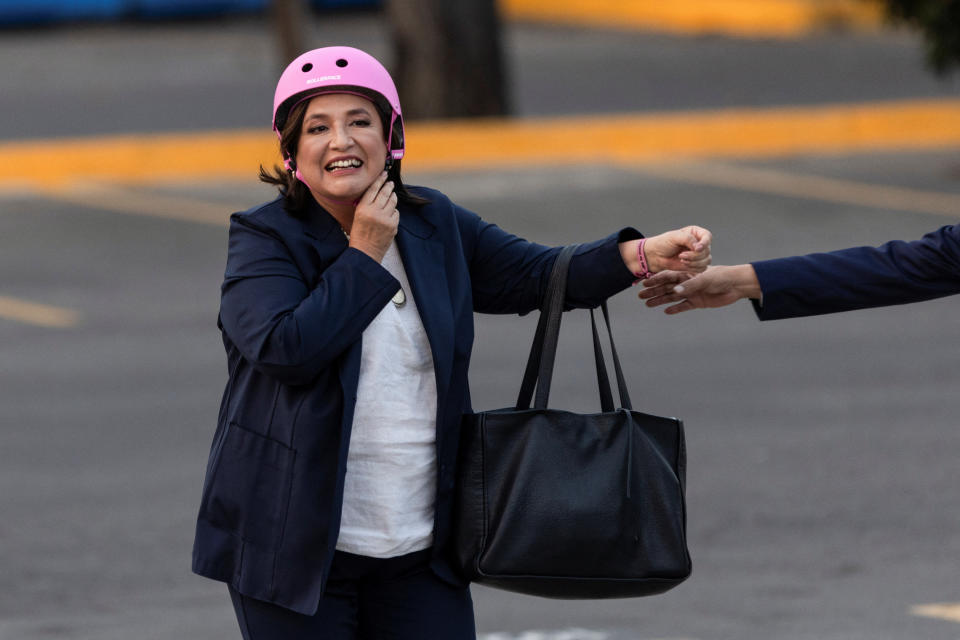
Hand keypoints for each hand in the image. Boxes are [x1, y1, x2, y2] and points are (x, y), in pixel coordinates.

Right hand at [349, 171, 397, 262]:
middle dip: (388, 186)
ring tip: (391, 195)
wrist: (365, 252)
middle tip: (390, 182)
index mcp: (362, 208)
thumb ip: (366, 204)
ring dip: (392, 197)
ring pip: (392, 201)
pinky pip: (396, 213)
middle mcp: (374, 212)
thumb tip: (378, 192)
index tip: (384, 174)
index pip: (373, 189)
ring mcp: (385, 219)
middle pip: (385, 193)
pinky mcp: (393, 226)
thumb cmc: (359, 234)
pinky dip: (393, 211)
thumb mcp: (357, 216)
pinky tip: (390, 213)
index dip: (379, 180)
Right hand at [638, 264, 760, 313]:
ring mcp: (691, 293)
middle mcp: (687, 283)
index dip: (656, 280)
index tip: (645, 284)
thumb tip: (675, 292)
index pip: (668, 276)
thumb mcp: (704, 279)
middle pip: (667, 287)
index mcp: (687, 273)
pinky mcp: (697, 302)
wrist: (736, 285)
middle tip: (640, 296)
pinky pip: (683, 306)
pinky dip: (675, 308)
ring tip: (648, 304)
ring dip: (660, 300)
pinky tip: (666, 311)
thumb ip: (689, 286)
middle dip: (654, 291)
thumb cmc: (721, 276)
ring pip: (672, 297)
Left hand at [643, 226, 711, 273]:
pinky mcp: (696, 264)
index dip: (705, 243)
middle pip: (707, 251)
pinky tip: (684, 264)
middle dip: (694, 255)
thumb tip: (699, 247)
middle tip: (681, 255)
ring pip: (706, 260)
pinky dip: (694, 268)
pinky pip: (702, 268)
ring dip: (694, 262)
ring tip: (681, 259)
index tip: (697, 248)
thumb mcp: (674, 237)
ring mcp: (699, 254)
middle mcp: (699, 243)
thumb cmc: (664, 243)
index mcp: (696, 233)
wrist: (656, 256)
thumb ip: (687, 239)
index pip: (708, 236)